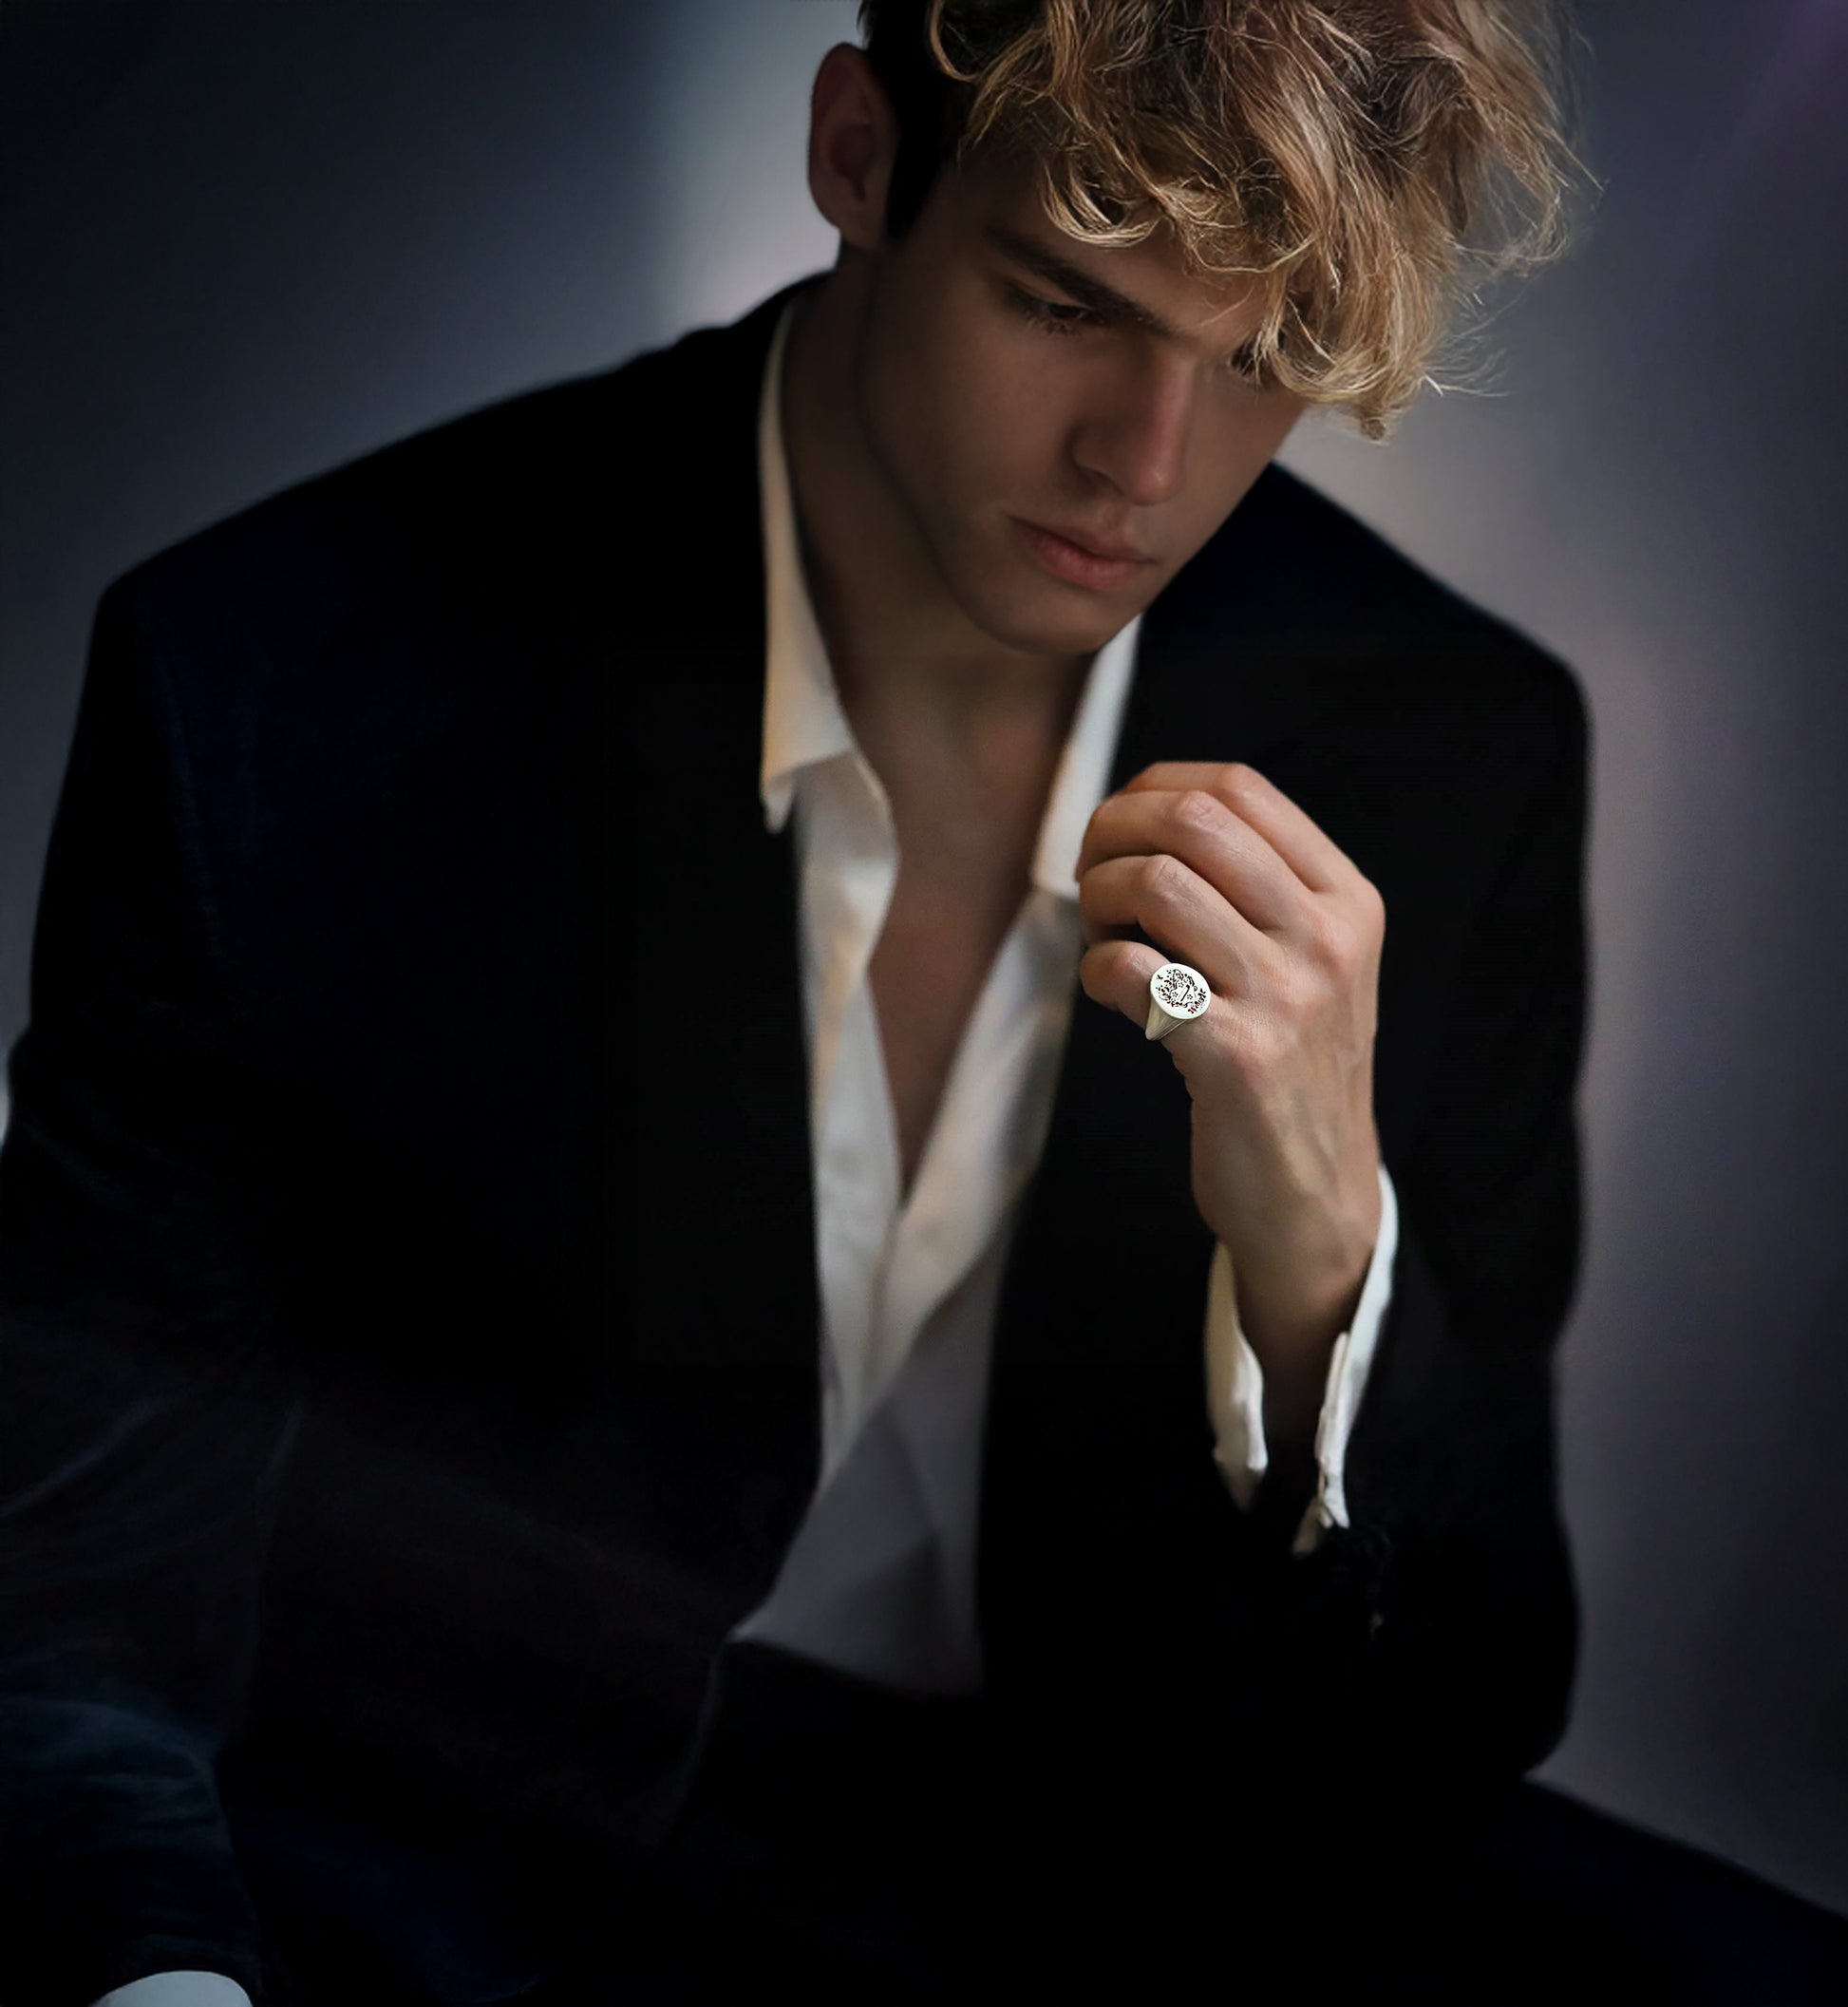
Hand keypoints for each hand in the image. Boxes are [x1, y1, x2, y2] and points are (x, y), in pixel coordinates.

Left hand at [1074, 762, 1384, 1445]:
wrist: (1317, 1195)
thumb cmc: (1291, 1065)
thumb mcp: (1310, 962)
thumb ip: (1253, 886)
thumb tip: (1140, 811)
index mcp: (1347, 899)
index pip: (1238, 787)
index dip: (1152, 789)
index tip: (1118, 830)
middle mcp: (1326, 938)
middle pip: (1192, 821)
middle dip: (1111, 833)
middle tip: (1089, 879)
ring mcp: (1286, 996)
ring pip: (1157, 883)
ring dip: (1097, 901)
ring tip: (1100, 939)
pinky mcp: (1235, 1056)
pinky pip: (1132, 969)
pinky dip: (1096, 970)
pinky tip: (1108, 994)